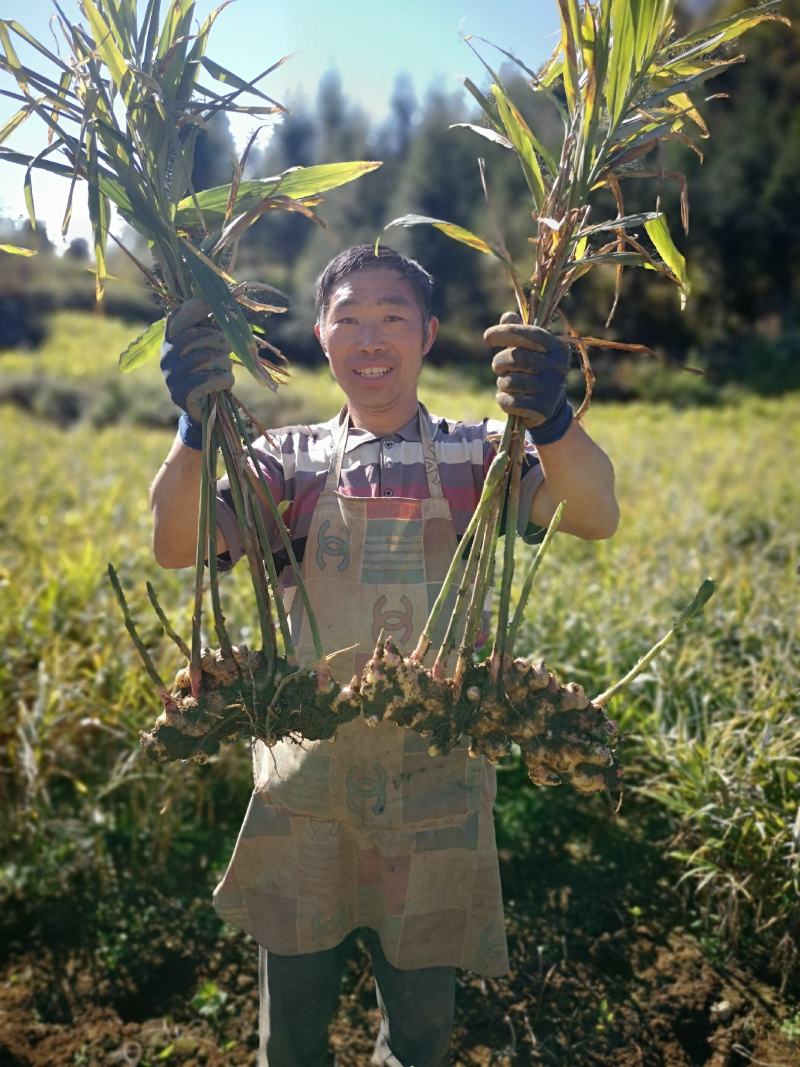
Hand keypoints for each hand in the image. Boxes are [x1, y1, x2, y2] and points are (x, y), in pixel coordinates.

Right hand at [160, 298, 234, 436]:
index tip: (210, 302)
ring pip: (208, 358)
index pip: (177, 318)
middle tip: (228, 349)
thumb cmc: (207, 374)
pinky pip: (210, 379)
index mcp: (169, 342)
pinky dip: (224, 380)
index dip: (194, 308)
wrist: (201, 411)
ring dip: (224, 363)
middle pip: (198, 337)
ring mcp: (172, 376)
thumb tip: (221, 304)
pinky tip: (225, 383)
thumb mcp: (207, 350)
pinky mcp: (181, 394)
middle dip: (220, 341)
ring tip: (225, 370)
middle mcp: (166, 357)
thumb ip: (210, 330)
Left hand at [485, 311, 572, 444]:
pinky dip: (502, 400)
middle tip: (498, 366)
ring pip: (510, 381)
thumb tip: (507, 316)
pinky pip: (510, 402)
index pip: (529, 334)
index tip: (487, 337)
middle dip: (499, 362)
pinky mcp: (543, 409)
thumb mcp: (528, 349)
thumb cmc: (533, 371)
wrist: (547, 407)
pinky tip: (507, 399)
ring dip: (502, 383)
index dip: (505, 333)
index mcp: (557, 347)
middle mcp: (558, 367)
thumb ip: (517, 332)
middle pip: (516, 358)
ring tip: (507, 384)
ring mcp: (552, 389)